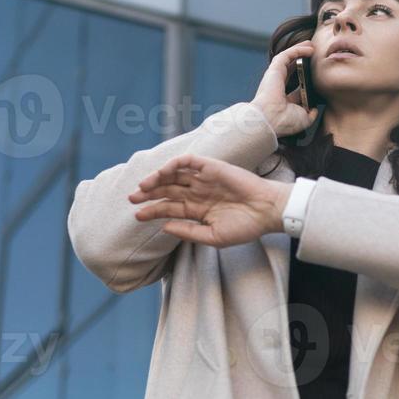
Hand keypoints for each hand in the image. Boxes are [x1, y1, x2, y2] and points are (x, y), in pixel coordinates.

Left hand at [128, 153, 293, 246]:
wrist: (267, 211)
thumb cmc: (245, 227)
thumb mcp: (212, 236)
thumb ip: (188, 232)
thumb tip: (164, 226)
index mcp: (198, 210)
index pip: (170, 207)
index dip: (152, 211)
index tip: (137, 216)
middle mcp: (198, 192)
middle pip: (167, 190)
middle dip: (148, 194)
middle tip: (132, 199)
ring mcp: (204, 179)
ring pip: (173, 175)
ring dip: (157, 179)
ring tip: (143, 187)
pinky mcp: (212, 167)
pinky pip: (188, 161)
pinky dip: (174, 164)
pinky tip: (163, 172)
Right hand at [253, 40, 319, 136]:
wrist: (271, 120)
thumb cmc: (284, 121)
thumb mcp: (303, 119)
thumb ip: (310, 113)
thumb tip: (314, 109)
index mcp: (284, 98)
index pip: (296, 84)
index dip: (305, 77)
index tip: (316, 73)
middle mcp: (279, 86)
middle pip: (292, 68)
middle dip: (302, 59)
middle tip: (313, 53)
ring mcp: (275, 77)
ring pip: (288, 58)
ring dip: (300, 50)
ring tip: (312, 45)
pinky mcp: (275, 69)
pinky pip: (287, 55)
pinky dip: (298, 49)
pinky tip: (309, 48)